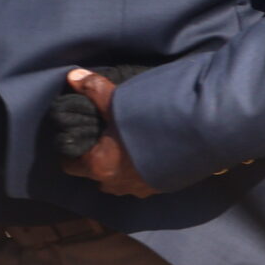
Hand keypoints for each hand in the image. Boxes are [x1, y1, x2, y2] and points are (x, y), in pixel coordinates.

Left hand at [57, 69, 155, 196]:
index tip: (75, 139)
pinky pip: (138, 182)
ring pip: (116, 181)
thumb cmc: (149, 125)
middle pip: (93, 174)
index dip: (69, 151)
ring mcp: (136, 188)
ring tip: (124, 149)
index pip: (69, 165)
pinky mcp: (157, 188)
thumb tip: (72, 75)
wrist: (194, 139)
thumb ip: (94, 90)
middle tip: (101, 140)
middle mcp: (114, 183)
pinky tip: (146, 156)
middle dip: (94, 159)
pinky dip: (137, 171)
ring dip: (116, 167)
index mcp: (98, 165)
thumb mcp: (118, 103)